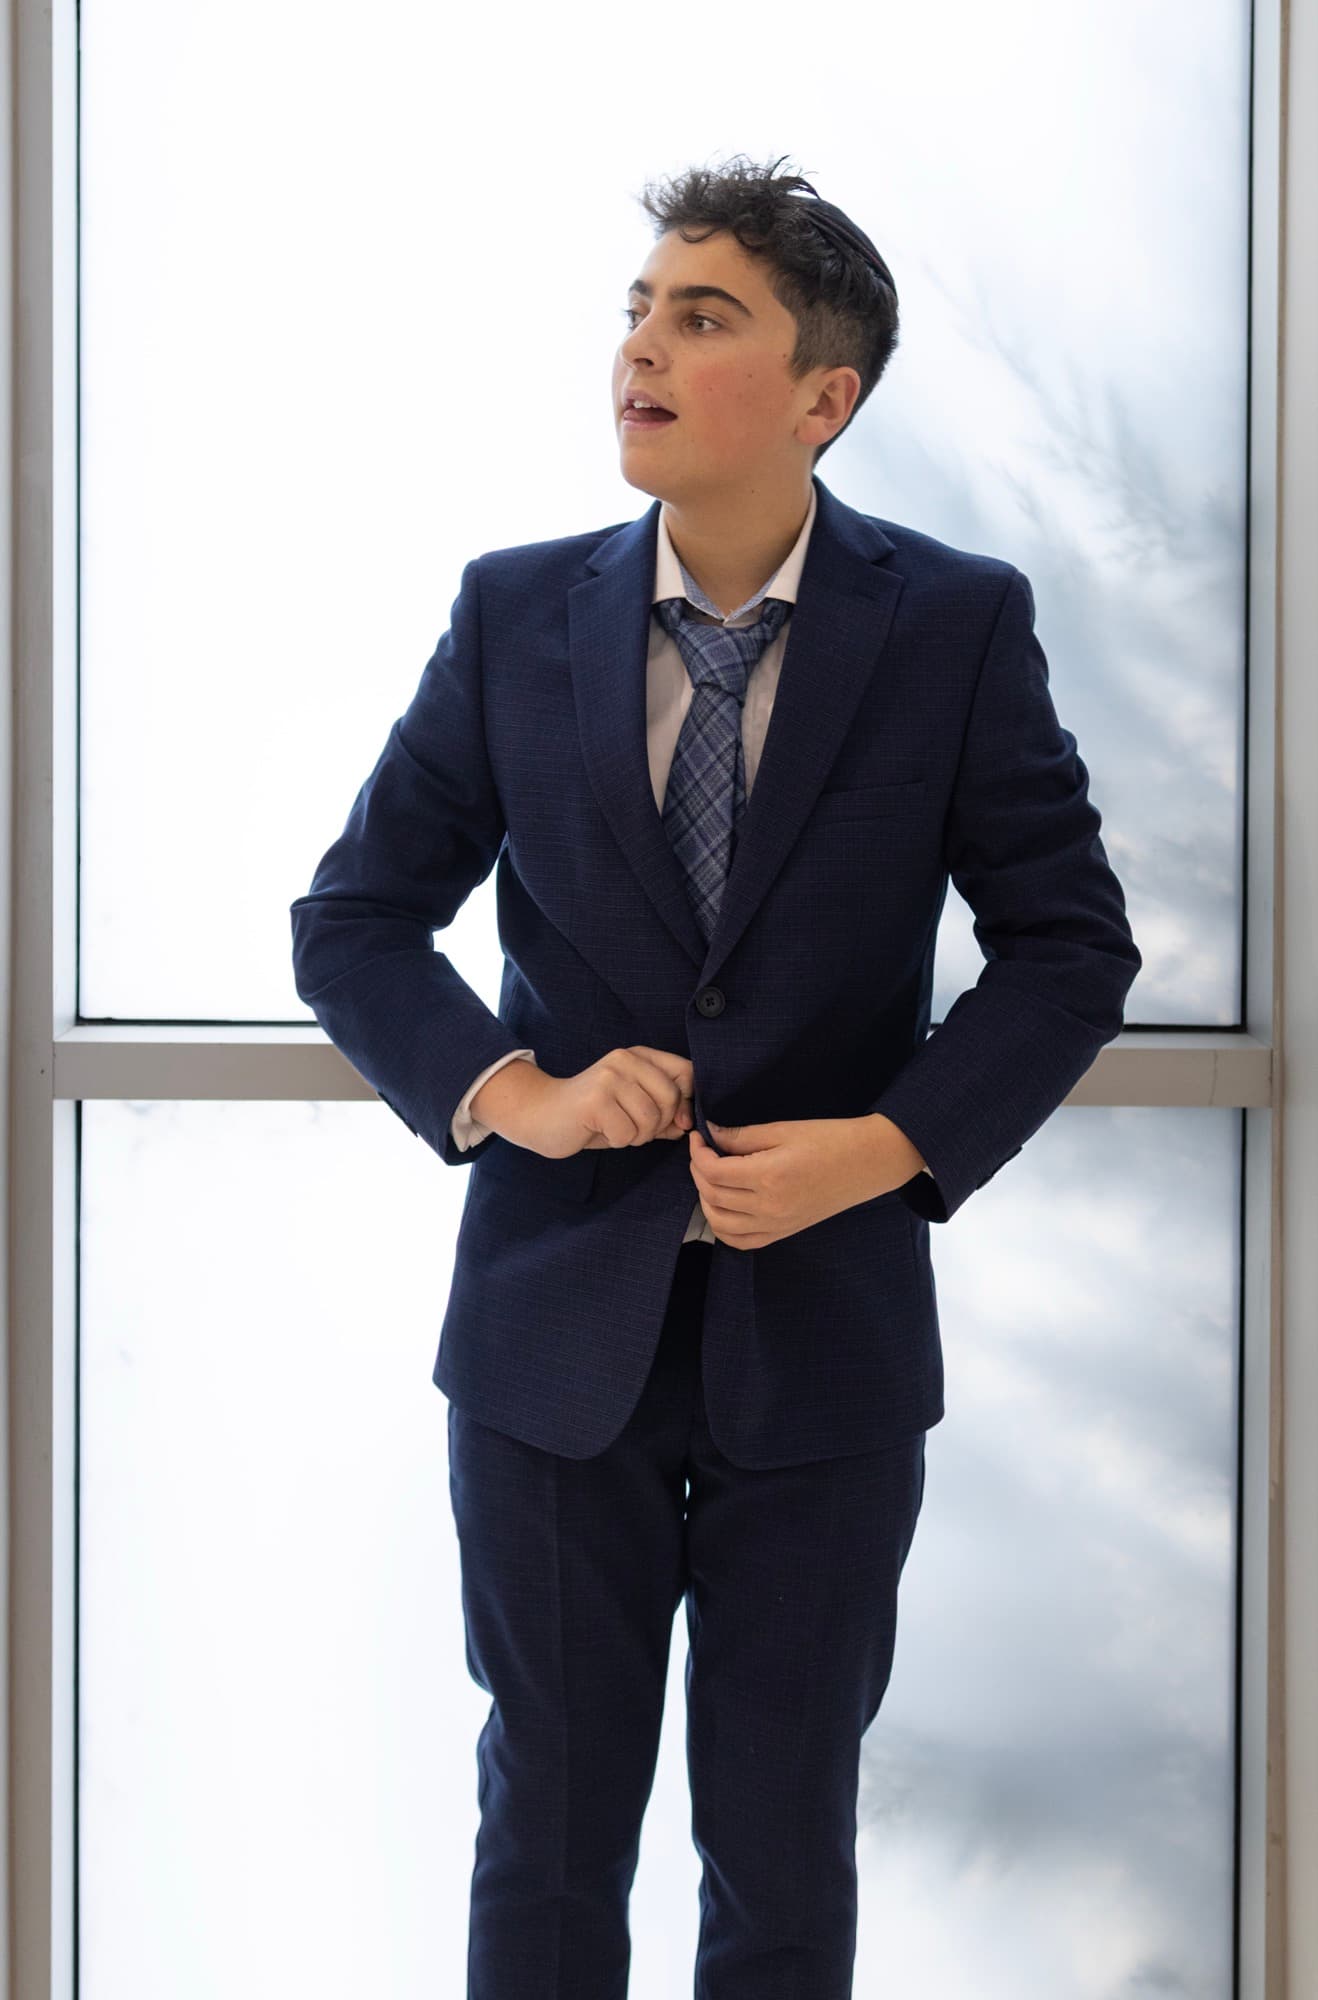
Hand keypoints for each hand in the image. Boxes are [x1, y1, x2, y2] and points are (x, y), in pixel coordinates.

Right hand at [522, 1046, 694, 1157]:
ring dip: (636, 1136)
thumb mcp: (632, 1109)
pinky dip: (618, 1141)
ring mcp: (609, 1077)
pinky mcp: (595, 1100)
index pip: (687, 1072)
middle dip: (659, 1125)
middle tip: (635, 1129)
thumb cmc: (591, 1114)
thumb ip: (662, 1114)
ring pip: (650, 1119)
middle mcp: (625, 1059)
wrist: (540, 1113)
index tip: (675, 1120)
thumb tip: (687, 1124)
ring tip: (615, 1128)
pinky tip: (600, 1130)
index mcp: (638, 1056)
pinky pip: (627, 1133)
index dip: (686, 1102)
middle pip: (671, 1098)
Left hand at [688, 1114, 917, 1248]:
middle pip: (712, 1195)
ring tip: (711, 1178)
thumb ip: (742, 1136)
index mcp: (768, 1176)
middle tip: (703, 1153)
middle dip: (698, 1172)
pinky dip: (724, 1227)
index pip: (713, 1172)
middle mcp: (769, 1207)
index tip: (698, 1138)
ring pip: (720, 1223)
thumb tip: (711, 1135)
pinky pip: (741, 1242)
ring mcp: (776, 1224)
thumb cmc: (830, 1139)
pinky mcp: (783, 1232)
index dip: (698, 1154)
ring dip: (706, 1200)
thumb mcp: (783, 1129)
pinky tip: (723, 1207)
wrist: (867, 1163)